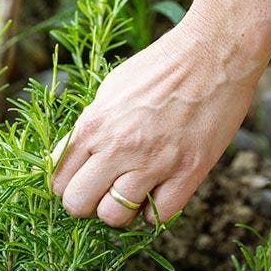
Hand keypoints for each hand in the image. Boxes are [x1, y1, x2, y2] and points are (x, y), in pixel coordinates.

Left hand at [50, 22, 261, 226]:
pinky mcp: (188, 172)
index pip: (58, 180)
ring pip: (114, 217)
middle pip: (78, 204)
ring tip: (130, 191)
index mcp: (93, 125)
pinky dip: (154, 211)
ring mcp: (153, 162)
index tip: (79, 183)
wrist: (212, 53)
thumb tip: (73, 158)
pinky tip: (157, 192)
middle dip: (86, 204)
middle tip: (100, 194)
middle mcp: (118, 147)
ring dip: (119, 210)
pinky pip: (158, 216)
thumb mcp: (109, 91)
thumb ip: (90, 127)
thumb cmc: (159, 67)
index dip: (66, 187)